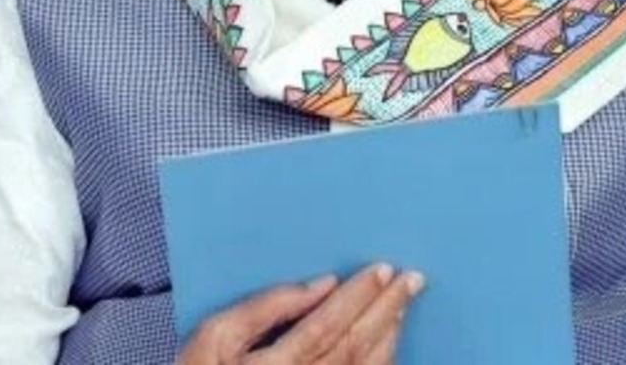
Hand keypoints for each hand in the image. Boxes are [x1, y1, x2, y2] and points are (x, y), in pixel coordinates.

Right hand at [176, 263, 424, 363]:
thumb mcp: (213, 336)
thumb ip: (263, 307)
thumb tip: (318, 285)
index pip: (326, 326)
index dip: (357, 297)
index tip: (382, 269)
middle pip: (354, 347)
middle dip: (386, 309)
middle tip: (412, 279)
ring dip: (389, 334)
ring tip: (404, 304)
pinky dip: (380, 362)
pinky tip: (389, 341)